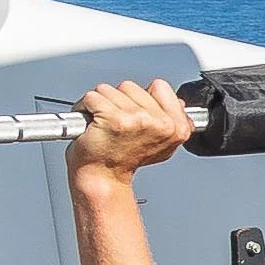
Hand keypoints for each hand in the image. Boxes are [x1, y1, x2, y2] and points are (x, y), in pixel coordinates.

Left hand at [70, 78, 194, 177]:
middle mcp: (160, 123)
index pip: (160, 86)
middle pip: (131, 86)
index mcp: (177, 127)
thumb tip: (179, 103)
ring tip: (103, 124)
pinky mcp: (113, 119)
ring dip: (100, 104)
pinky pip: (92, 96)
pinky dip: (85, 107)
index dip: (143, 98)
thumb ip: (172, 120)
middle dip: (118, 100)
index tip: (136, 116)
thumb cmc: (124, 160)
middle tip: (117, 124)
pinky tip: (91, 123)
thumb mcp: (162, 144)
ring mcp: (137, 119)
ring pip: (110, 89)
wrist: (103, 178)